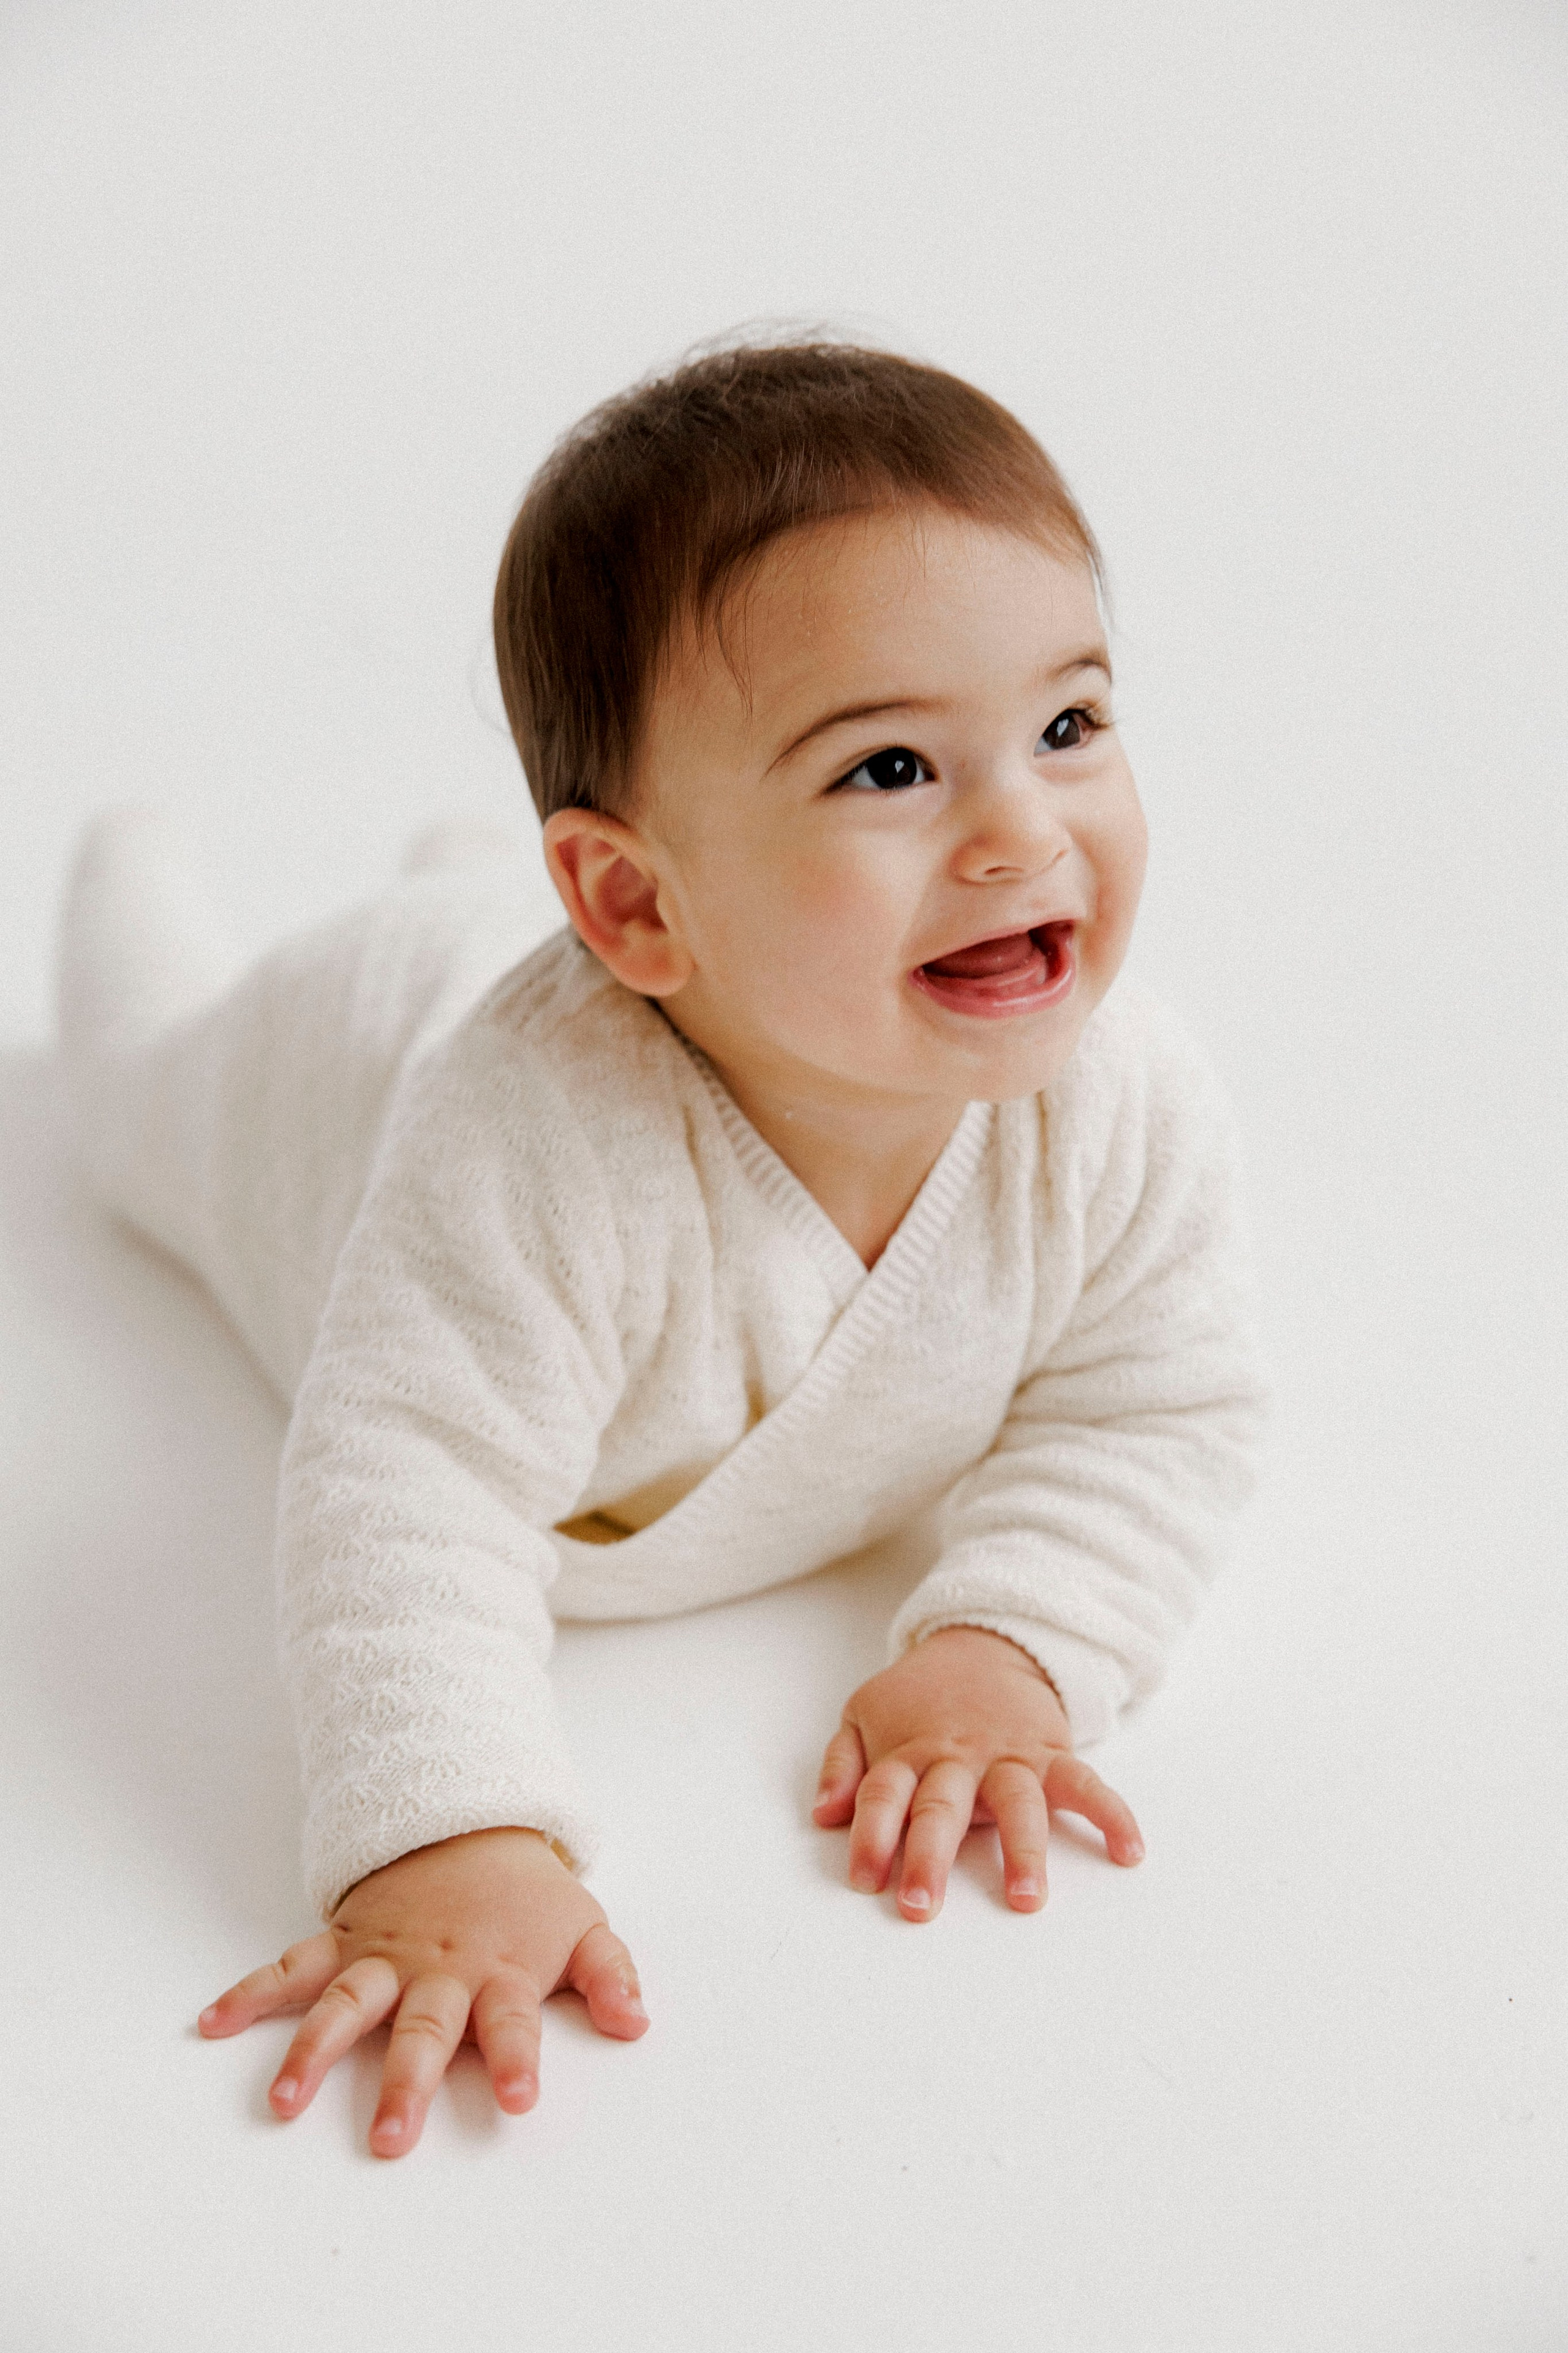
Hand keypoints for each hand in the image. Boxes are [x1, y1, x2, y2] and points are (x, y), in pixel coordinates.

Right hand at [197, 1826, 646, 2156]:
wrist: (470, 1824)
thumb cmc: (528, 1897)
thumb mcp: (584, 1927)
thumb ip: (612, 1976)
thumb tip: (636, 2022)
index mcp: (499, 1972)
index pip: (514, 2021)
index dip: (517, 2060)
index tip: (518, 2102)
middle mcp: (437, 1970)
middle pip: (422, 2029)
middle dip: (406, 2083)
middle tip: (390, 2139)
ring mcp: (386, 1957)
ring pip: (346, 2003)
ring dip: (313, 2051)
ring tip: (282, 2100)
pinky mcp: (346, 1942)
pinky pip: (293, 1967)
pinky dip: (251, 1991)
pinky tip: (212, 2020)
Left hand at [813, 1626, 1143, 1920]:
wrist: (985, 1643)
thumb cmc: (919, 1698)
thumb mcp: (865, 1713)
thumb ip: (843, 1765)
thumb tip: (825, 1815)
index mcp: (908, 1752)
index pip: (883, 1794)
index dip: (871, 1836)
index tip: (864, 1880)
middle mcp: (957, 1758)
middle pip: (940, 1807)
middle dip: (929, 1858)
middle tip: (921, 1907)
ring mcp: (1008, 1756)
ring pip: (1017, 1802)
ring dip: (1022, 1849)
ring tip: (1025, 1897)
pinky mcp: (1051, 1754)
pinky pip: (1085, 1784)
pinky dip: (1112, 1814)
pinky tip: (1129, 1851)